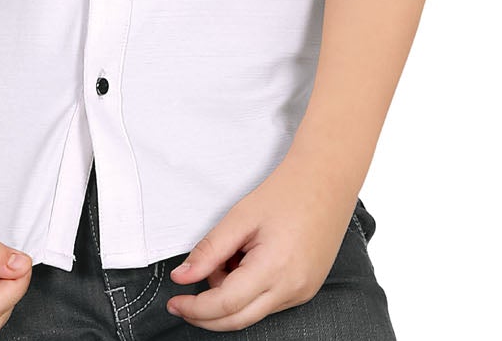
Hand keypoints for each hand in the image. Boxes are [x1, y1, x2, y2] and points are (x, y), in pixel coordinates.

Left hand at [165, 159, 356, 330]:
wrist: (326, 180)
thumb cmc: (287, 191)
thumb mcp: (240, 216)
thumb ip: (209, 250)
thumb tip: (183, 276)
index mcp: (275, 268)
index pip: (225, 305)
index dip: (195, 307)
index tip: (175, 301)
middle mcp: (292, 288)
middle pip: (237, 320)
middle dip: (206, 313)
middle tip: (185, 296)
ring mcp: (302, 292)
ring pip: (252, 313)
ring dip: (229, 297)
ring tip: (230, 256)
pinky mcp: (306, 290)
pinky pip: (268, 303)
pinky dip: (248, 292)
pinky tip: (247, 263)